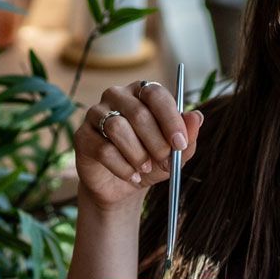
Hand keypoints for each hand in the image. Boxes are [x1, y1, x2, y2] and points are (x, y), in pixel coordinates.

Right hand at [75, 81, 202, 212]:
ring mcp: (96, 113)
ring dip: (137, 155)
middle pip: (138, 113)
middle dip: (155, 143)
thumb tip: (196, 117)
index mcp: (142, 92)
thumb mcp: (175, 154)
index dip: (170, 119)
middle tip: (165, 162)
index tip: (180, 144)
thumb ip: (187, 136)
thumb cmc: (151, 161)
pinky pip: (103, 149)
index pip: (156, 94)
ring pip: (117, 129)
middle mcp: (117, 96)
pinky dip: (122, 167)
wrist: (122, 185)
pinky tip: (131, 176)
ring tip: (145, 169)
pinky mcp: (83, 135)